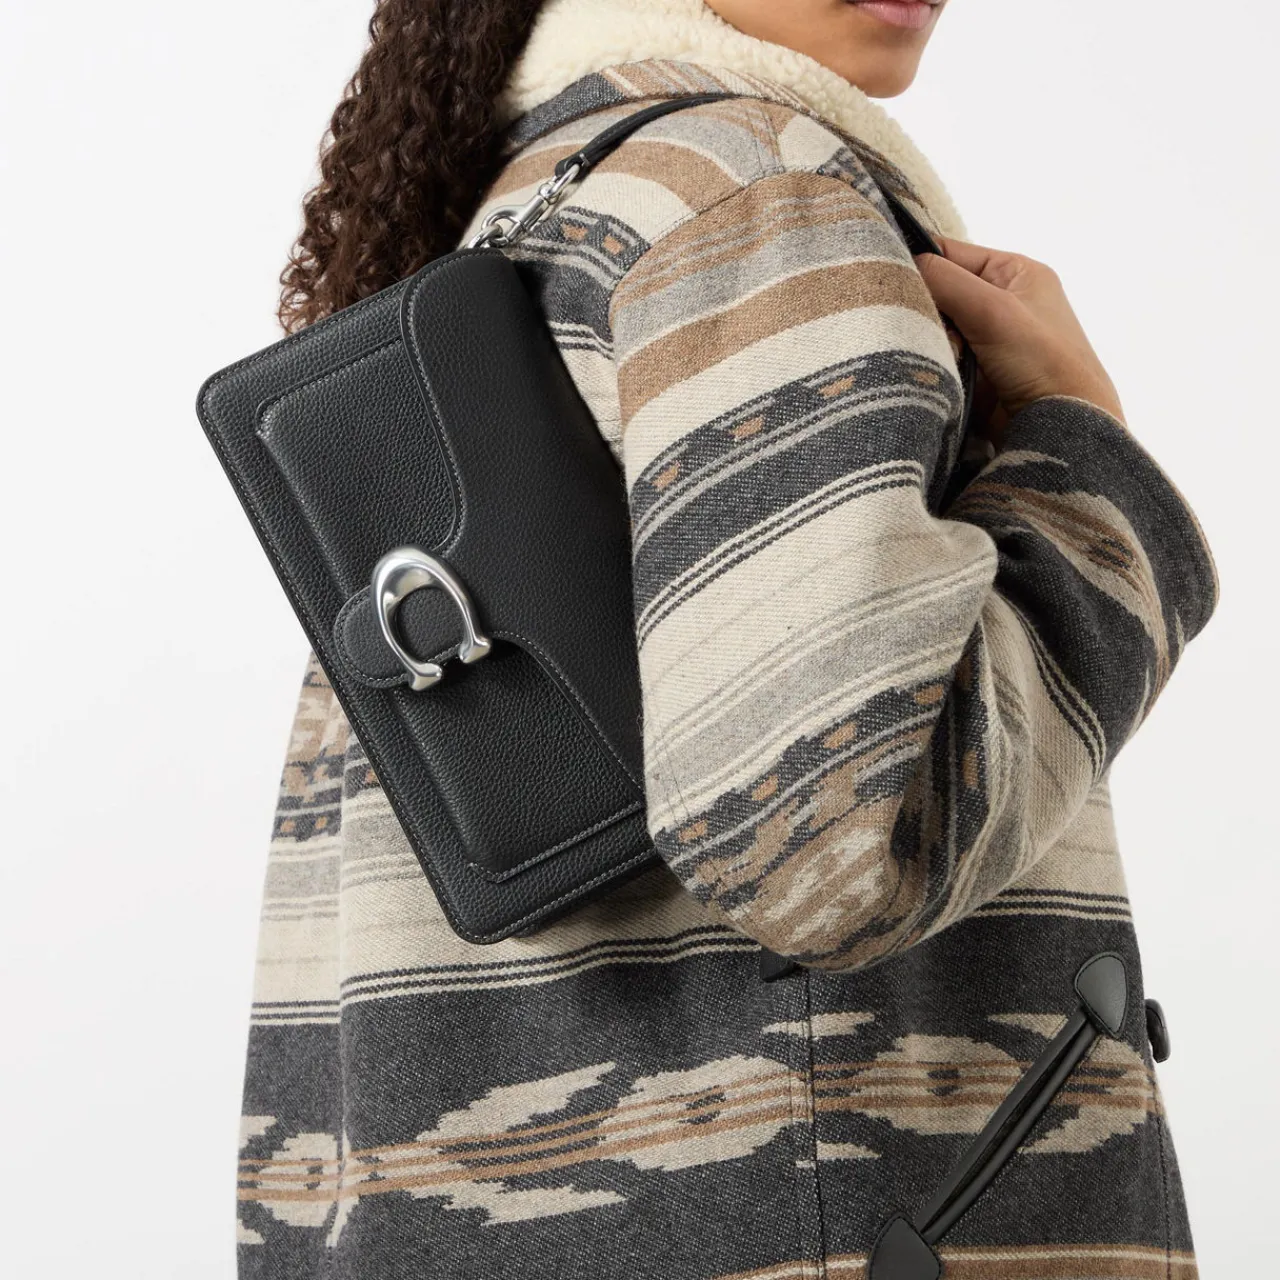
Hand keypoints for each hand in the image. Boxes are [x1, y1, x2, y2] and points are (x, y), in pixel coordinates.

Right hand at [915, 239, 1124, 430]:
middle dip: (922, 308)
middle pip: (939, 293)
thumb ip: (945, 281)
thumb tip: (898, 262)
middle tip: (905, 322)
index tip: (885, 278)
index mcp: (1014, 272)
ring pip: (935, 329)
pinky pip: (939, 358)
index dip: (919, 262)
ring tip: (919, 350)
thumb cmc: (1042, 360)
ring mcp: (987, 341)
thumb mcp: (993, 309)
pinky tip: (921, 368)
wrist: (1062, 429)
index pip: (952, 254)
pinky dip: (930, 363)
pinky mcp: (975, 374)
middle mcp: (1001, 301)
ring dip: (925, 339)